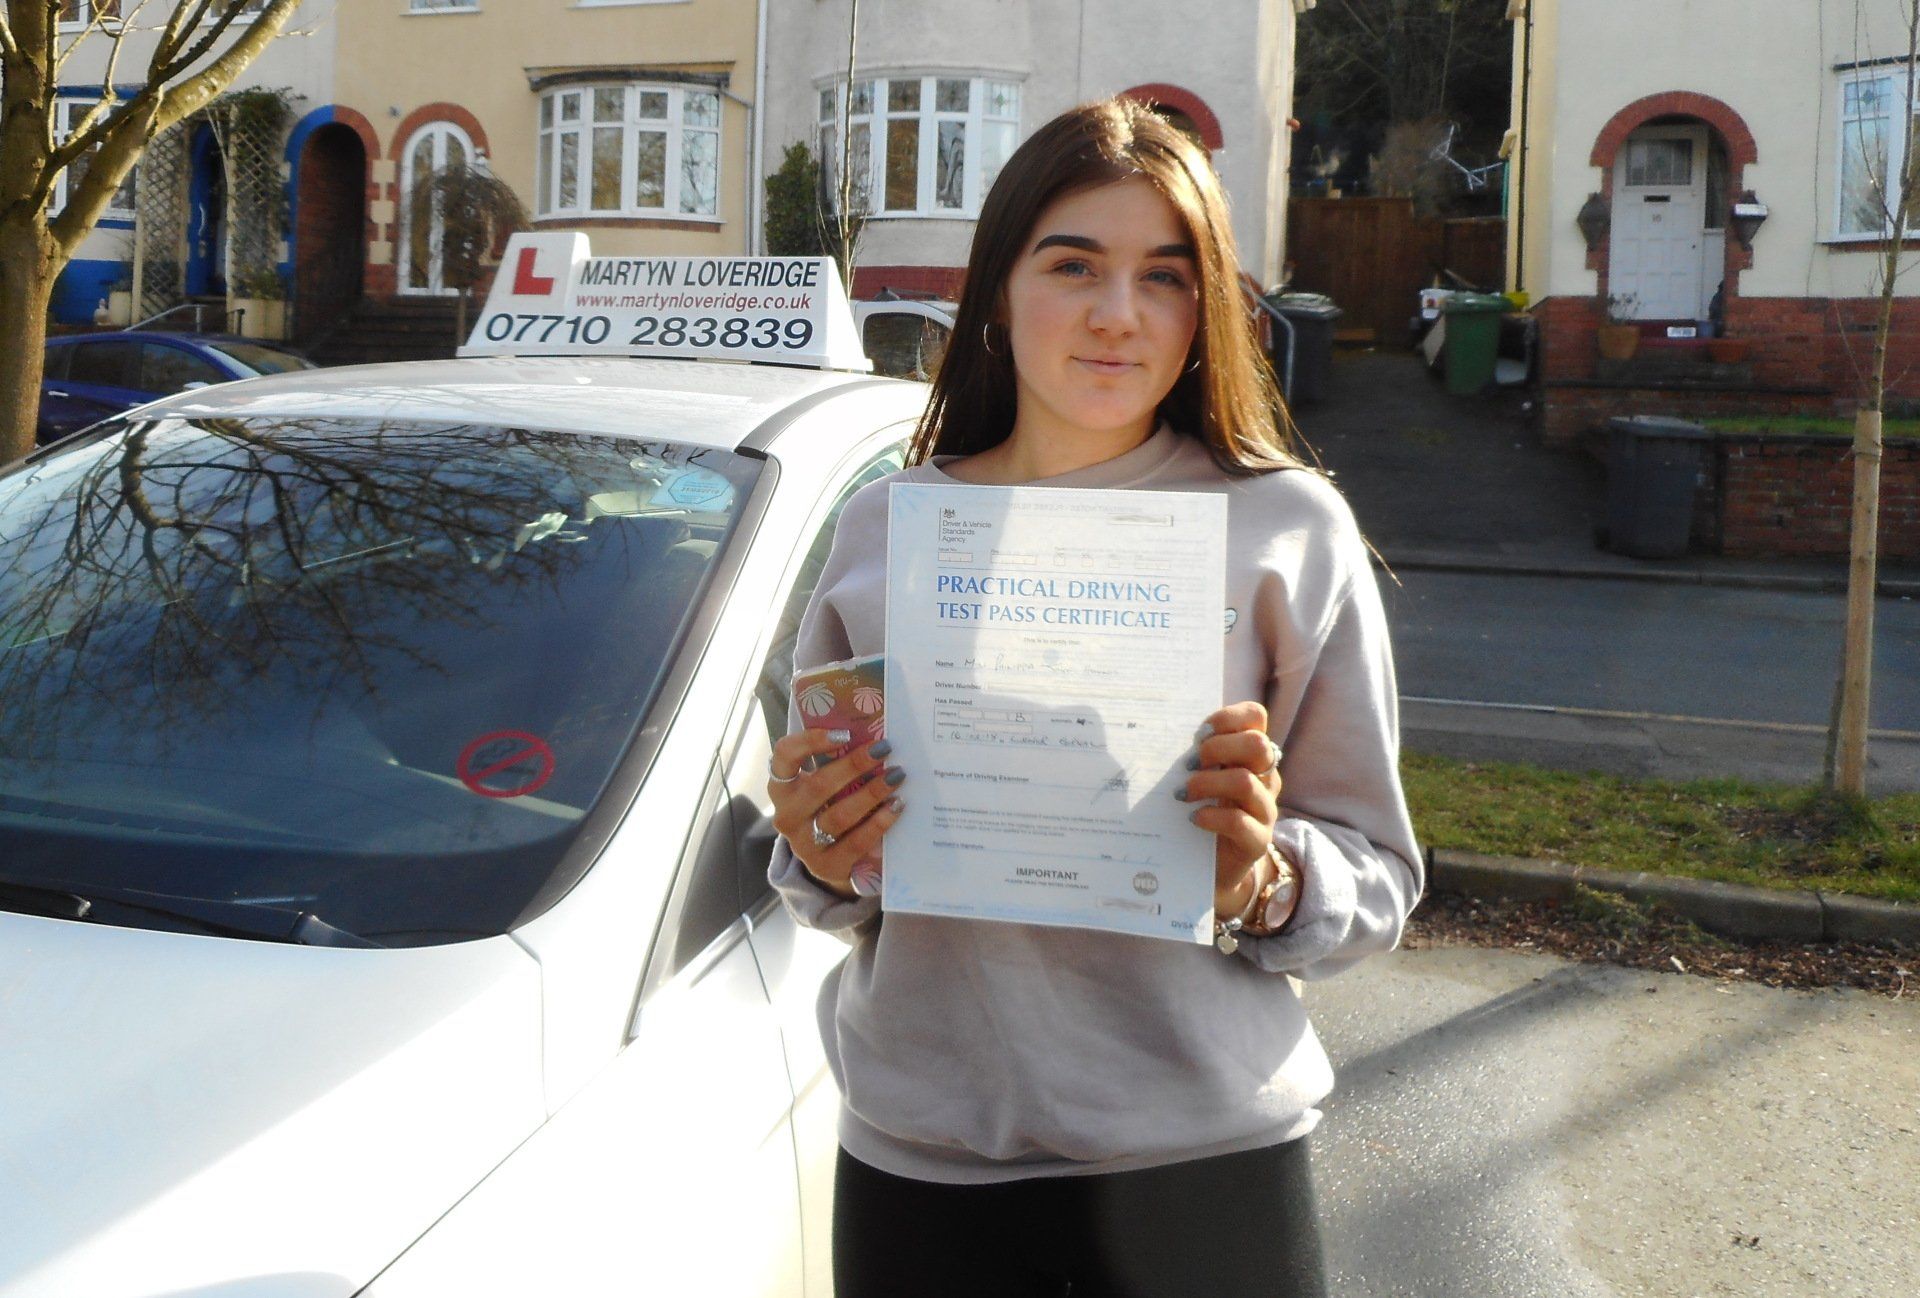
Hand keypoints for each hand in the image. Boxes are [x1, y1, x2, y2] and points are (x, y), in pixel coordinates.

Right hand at [769, 728, 905, 901]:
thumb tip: (873, 734)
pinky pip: (856, 842)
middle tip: (884, 749)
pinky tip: (896, 807)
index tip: (845, 734)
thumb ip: (836, 762)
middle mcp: (787, 816)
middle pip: (818, 786)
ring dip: (871, 793)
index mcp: (782, 787)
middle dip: (854, 765)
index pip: (784, 756)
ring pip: (839, 816)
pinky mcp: (826, 866)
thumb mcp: (824, 785)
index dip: (810, 741)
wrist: (829, 857)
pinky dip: (879, 823)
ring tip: (896, 776)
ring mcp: (804, 844)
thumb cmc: (830, 807)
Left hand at [1181, 701, 1283, 922]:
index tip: (1198, 734)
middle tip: (1189, 764)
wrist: (1211, 867)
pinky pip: (1239, 821)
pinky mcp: (1258, 840)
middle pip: (1257, 744)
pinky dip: (1211, 816)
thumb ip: (1192, 756)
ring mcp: (1265, 809)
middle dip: (1217, 748)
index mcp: (1251, 755)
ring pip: (1245, 782)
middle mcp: (1265, 777)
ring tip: (1182, 794)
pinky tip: (1192, 819)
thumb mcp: (1198, 777)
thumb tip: (1153, 733)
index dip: (1228, 718)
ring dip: (1207, 783)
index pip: (1256, 717)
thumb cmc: (1200, 810)